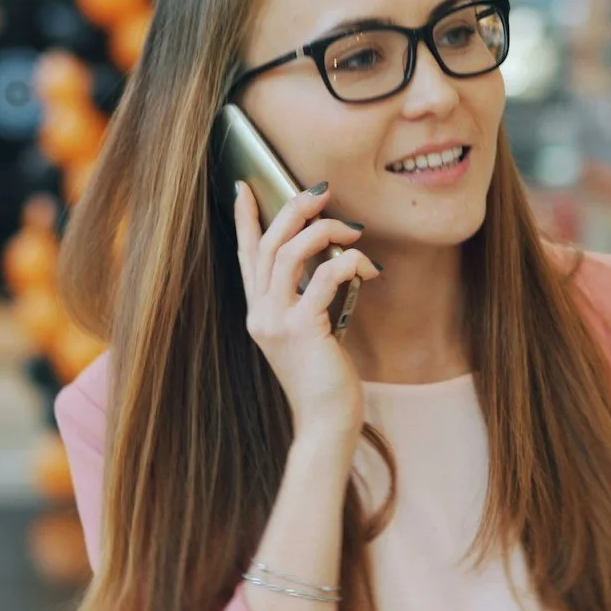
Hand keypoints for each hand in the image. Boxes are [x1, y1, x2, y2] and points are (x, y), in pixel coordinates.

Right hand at [234, 180, 378, 443]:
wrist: (325, 422)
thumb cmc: (325, 379)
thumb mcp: (309, 334)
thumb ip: (307, 300)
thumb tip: (331, 260)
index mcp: (259, 313)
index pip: (246, 256)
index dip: (245, 220)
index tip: (244, 188)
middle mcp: (260, 314)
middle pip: (269, 245)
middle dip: (294, 210)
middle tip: (321, 191)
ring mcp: (276, 322)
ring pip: (290, 253)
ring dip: (324, 231)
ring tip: (352, 230)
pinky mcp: (302, 330)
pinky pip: (323, 278)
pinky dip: (347, 263)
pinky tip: (365, 266)